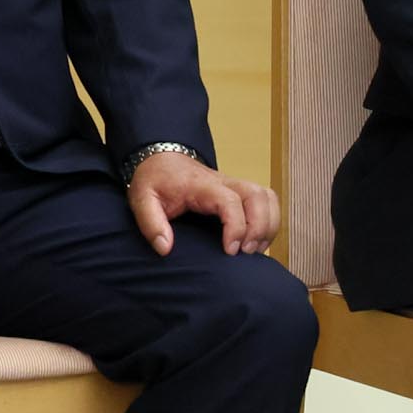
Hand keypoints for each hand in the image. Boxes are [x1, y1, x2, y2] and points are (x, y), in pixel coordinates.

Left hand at [128, 151, 277, 257]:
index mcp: (202, 185)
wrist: (162, 160)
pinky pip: (266, 201)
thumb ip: (151, 224)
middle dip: (261, 226)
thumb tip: (165, 248)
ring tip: (255, 249)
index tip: (230, 250)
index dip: (236, 226)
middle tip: (247, 252)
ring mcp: (235, 186)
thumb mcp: (142, 199)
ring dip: (269, 223)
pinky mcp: (239, 192)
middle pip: (258, 196)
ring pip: (267, 197)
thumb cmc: (155, 180)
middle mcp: (225, 182)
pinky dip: (270, 220)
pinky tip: (257, 241)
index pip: (230, 201)